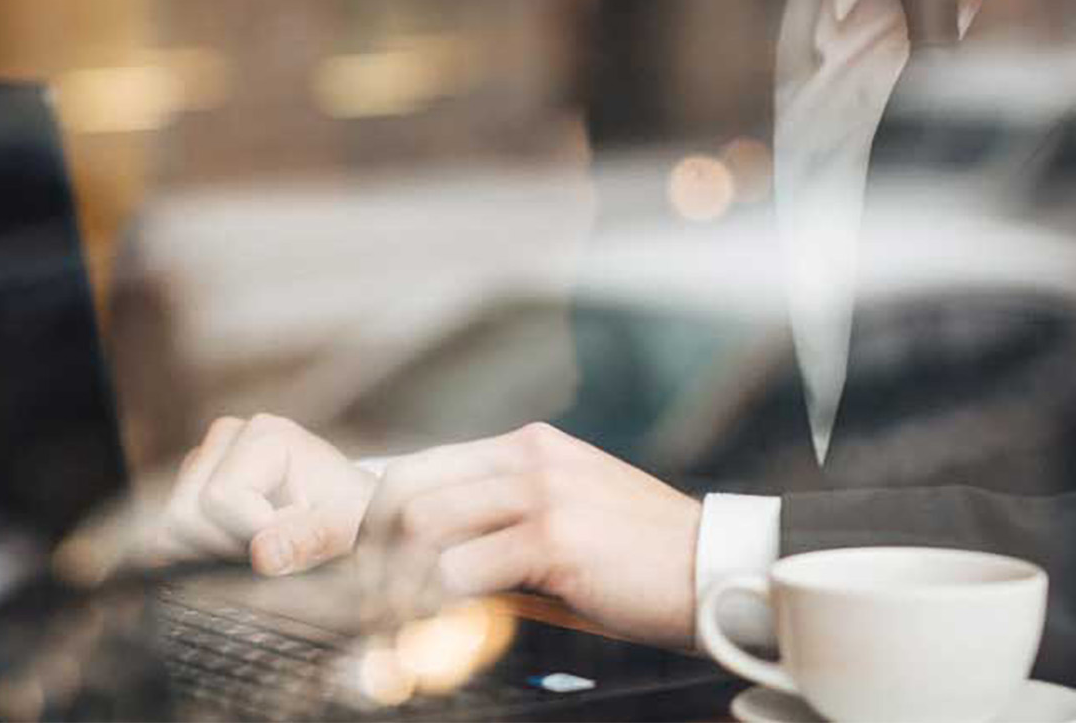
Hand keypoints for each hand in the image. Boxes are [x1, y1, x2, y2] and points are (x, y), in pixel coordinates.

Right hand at [157, 414, 376, 575]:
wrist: (349, 513)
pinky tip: (240, 545)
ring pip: (170, 530)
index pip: (221, 499)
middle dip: (230, 546)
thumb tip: (262, 556)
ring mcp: (203, 461)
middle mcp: (227, 437)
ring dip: (215, 553)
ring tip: (262, 542)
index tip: (297, 533)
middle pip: (185, 514)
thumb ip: (311, 540)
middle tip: (277, 543)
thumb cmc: (351, 518)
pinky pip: (167, 538)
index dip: (255, 534)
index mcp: (266, 434)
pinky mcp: (188, 488)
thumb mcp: (347, 530)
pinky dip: (201, 554)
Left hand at [356, 422, 700, 648]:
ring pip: (422, 526)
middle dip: (369, 548)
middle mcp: (529, 458)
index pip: (420, 466)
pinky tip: (443, 628)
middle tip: (364, 600)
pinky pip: (463, 571)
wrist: (716, 572)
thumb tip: (428, 558)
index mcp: (528, 447)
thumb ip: (505, 519)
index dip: (375, 517)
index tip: (359, 562)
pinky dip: (439, 605)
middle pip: (406, 488)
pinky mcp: (556, 538)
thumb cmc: (642, 560)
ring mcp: (543, 493)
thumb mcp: (569, 516)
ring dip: (399, 583)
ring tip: (400, 623)